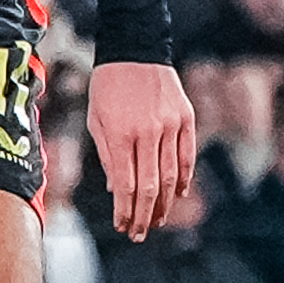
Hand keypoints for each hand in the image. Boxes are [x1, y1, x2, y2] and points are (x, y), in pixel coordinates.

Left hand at [85, 59, 193, 242]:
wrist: (135, 48)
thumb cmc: (108, 86)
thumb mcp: (96, 119)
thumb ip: (106, 155)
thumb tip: (116, 189)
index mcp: (120, 134)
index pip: (125, 185)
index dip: (124, 211)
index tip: (122, 226)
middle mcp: (148, 132)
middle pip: (150, 187)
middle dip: (143, 215)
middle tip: (139, 234)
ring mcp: (170, 125)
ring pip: (171, 176)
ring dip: (165, 204)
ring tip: (157, 221)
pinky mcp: (186, 118)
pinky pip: (188, 155)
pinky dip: (185, 178)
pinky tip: (179, 194)